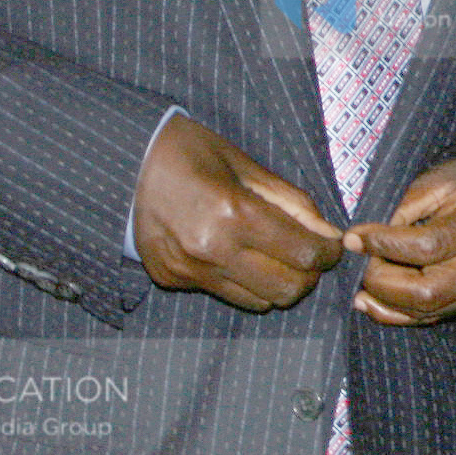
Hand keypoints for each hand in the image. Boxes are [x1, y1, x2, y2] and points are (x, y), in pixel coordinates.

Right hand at [132, 114, 343, 310]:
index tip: (333, 246)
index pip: (303, 255)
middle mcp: (211, 250)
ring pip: (260, 301)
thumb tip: (330, 234)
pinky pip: (228, 295)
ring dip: (279, 283)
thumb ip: (293, 203)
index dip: (329, 254)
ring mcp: (189, 271)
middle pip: (287, 289)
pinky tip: (240, 256)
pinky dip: (246, 284)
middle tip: (309, 254)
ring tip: (276, 256)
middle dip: (308, 274)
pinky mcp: (173, 280)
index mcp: (233, 213)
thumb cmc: (189, 153)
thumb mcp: (247, 166)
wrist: (122, 164)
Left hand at [345, 159, 455, 326]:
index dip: (387, 245)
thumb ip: (406, 206)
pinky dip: (402, 313)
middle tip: (361, 264)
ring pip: (432, 310)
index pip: (432, 245)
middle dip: (384, 281)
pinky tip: (376, 301)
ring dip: (387, 301)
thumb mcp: (444, 178)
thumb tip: (365, 240)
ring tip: (361, 286)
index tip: (356, 238)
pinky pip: (439, 315)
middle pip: (430, 291)